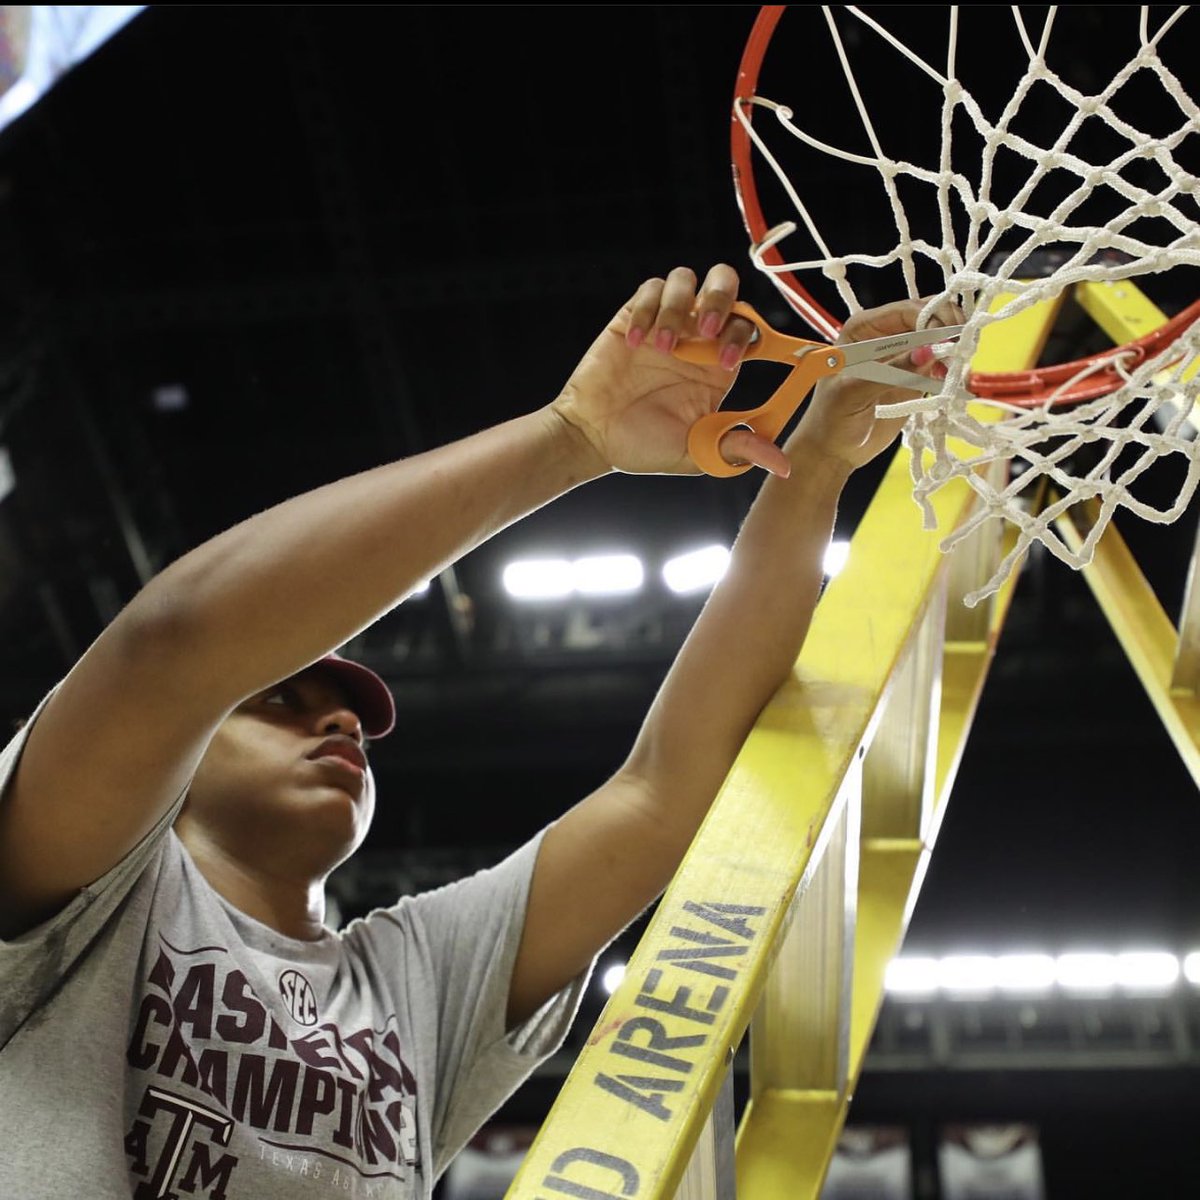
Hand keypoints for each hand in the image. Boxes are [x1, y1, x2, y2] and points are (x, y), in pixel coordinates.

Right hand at [550, 265, 792, 477]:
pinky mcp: (634, 315)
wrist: (594, 436)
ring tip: (663, 346)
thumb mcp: (698, 451)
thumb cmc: (646, 445)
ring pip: (686, 278)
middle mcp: (697, 337)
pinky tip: (635, 344)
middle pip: (726, 284)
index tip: (730, 362)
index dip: (748, 337)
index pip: (751, 329)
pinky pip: (649, 289)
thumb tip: (783, 465)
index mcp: (720, 365)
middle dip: (722, 298)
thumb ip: (738, 450)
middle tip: (708, 329)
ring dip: (679, 306)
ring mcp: (666, 322)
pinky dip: (646, 310)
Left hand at [788, 297, 961, 469]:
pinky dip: (952, 368)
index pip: (906, 310)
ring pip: (940, 338)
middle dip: (948, 330)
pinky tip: (952, 379)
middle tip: (960, 352)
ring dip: (954, 350)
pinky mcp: (915, 375)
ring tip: (955, 371)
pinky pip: (941, 362)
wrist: (835, 451)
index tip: (949, 338)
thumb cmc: (832, 419)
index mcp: (863, 329)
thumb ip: (891, 371)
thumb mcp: (855, 393)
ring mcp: (902, 354)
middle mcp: (885, 335)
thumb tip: (927, 351)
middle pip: (929, 317)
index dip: (932, 319)